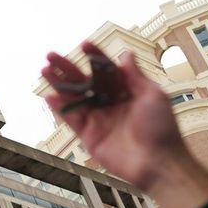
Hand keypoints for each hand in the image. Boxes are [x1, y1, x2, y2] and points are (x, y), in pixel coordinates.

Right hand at [40, 43, 183, 193]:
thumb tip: (126, 55)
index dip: (95, 56)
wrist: (157, 162)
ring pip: (74, 97)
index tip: (84, 45)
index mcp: (127, 91)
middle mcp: (110, 102)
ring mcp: (98, 118)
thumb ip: (135, 76)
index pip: (106, 69)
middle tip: (52, 56)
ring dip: (58, 84)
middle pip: (84, 81)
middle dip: (68, 68)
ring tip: (45, 71)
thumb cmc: (162, 129)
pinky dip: (60, 108)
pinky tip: (50, 96)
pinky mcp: (89, 135)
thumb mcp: (154, 96)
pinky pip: (71, 119)